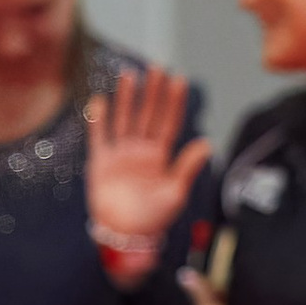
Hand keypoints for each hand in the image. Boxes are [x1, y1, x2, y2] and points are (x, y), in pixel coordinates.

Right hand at [84, 67, 207, 271]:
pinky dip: (98, 120)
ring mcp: (120, 155)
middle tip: (157, 68)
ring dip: (127, 98)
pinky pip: (99, 137)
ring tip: (130, 75)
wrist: (124, 236)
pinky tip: (101, 100)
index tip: (179, 79)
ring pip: (124, 120)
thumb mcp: (175, 193)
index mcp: (161, 157)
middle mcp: (141, 151)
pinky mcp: (100, 163)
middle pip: (147, 114)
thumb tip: (206, 143)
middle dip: (152, 92)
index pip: (169, 122)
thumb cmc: (153, 219)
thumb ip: (187, 167)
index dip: (174, 102)